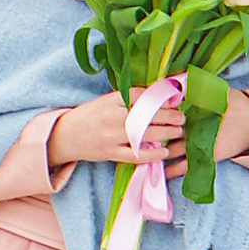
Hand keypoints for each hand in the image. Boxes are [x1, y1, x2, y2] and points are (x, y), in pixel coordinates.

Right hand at [49, 87, 248, 175]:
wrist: (66, 136)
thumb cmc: (89, 115)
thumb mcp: (105, 100)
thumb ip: (127, 98)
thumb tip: (155, 94)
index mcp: (112, 100)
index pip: (141, 95)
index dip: (160, 96)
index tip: (175, 97)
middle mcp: (113, 117)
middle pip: (147, 115)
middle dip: (168, 115)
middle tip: (182, 116)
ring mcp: (112, 136)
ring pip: (144, 134)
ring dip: (166, 132)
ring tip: (179, 131)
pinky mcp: (110, 153)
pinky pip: (135, 154)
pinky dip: (152, 154)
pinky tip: (165, 152)